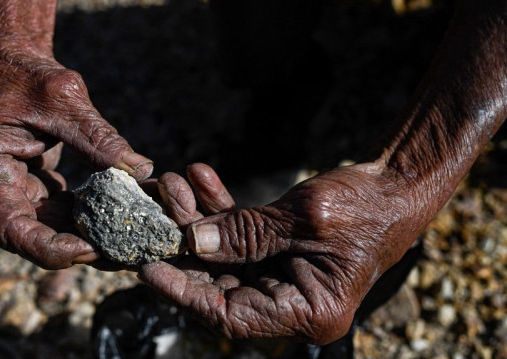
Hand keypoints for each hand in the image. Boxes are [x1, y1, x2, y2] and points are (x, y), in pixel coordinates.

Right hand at [0, 44, 152, 268]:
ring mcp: (1, 189)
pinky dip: (82, 220)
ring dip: (81, 237)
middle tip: (119, 253)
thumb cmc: (30, 74)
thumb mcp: (65, 99)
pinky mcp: (23, 187)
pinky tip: (116, 220)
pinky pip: (52, 214)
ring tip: (124, 243)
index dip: (48, 247)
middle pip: (26, 236)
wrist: (12, 62)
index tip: (90, 249)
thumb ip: (99, 137)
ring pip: (42, 230)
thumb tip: (141, 171)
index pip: (9, 227)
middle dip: (72, 249)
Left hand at [140, 163, 420, 342]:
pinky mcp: (278, 252)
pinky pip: (239, 236)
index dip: (186, 294)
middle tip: (156, 215)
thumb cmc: (366, 206)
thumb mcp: (305, 218)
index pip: (231, 315)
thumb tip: (193, 241)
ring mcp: (284, 277)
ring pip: (224, 256)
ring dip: (199, 219)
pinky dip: (221, 209)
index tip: (149, 270)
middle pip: (220, 284)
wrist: (397, 185)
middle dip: (186, 246)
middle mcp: (292, 302)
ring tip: (174, 184)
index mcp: (307, 311)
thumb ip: (246, 233)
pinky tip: (201, 177)